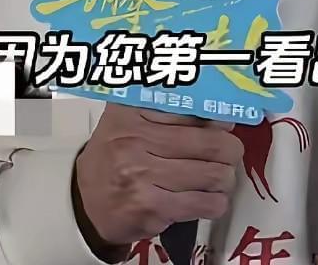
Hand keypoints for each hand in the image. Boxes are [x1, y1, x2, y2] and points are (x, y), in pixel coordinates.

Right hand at [73, 104, 243, 251]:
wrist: (87, 201)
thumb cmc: (116, 154)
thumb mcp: (131, 117)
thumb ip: (168, 108)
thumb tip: (220, 114)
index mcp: (134, 111)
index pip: (193, 109)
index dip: (219, 118)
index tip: (228, 123)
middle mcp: (136, 140)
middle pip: (210, 143)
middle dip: (230, 150)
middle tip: (231, 152)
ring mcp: (143, 176)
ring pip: (213, 175)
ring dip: (225, 178)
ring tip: (221, 176)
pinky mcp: (151, 209)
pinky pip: (203, 203)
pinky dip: (216, 202)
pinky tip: (211, 198)